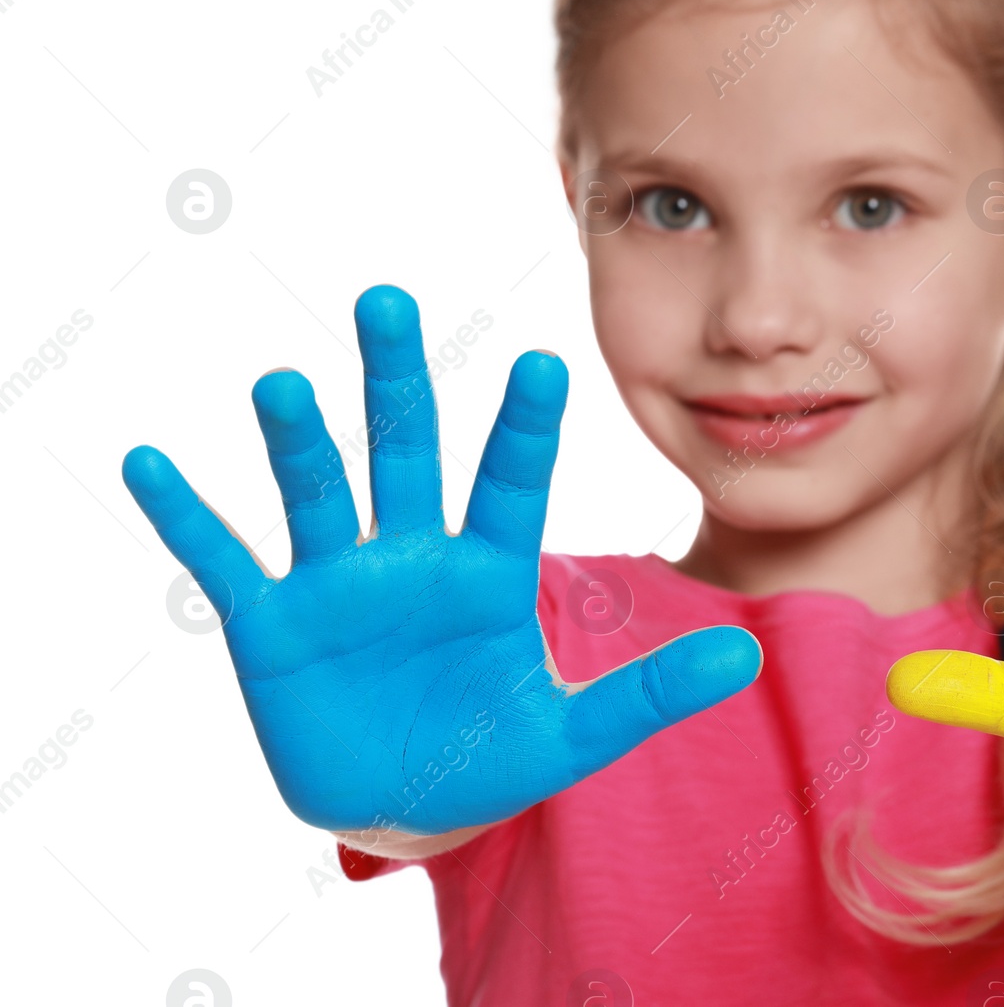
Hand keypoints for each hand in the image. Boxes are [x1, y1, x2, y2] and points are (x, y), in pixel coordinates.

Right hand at [123, 285, 759, 833]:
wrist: (408, 808)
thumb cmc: (492, 755)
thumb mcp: (573, 734)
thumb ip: (650, 694)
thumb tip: (751, 654)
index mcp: (489, 569)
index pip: (510, 482)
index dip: (525, 428)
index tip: (546, 362)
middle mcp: (411, 556)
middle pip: (406, 451)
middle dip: (397, 380)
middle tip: (388, 298)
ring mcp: (338, 585)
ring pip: (318, 492)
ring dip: (298, 441)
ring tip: (283, 384)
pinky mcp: (270, 626)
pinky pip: (224, 560)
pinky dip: (187, 518)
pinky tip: (149, 465)